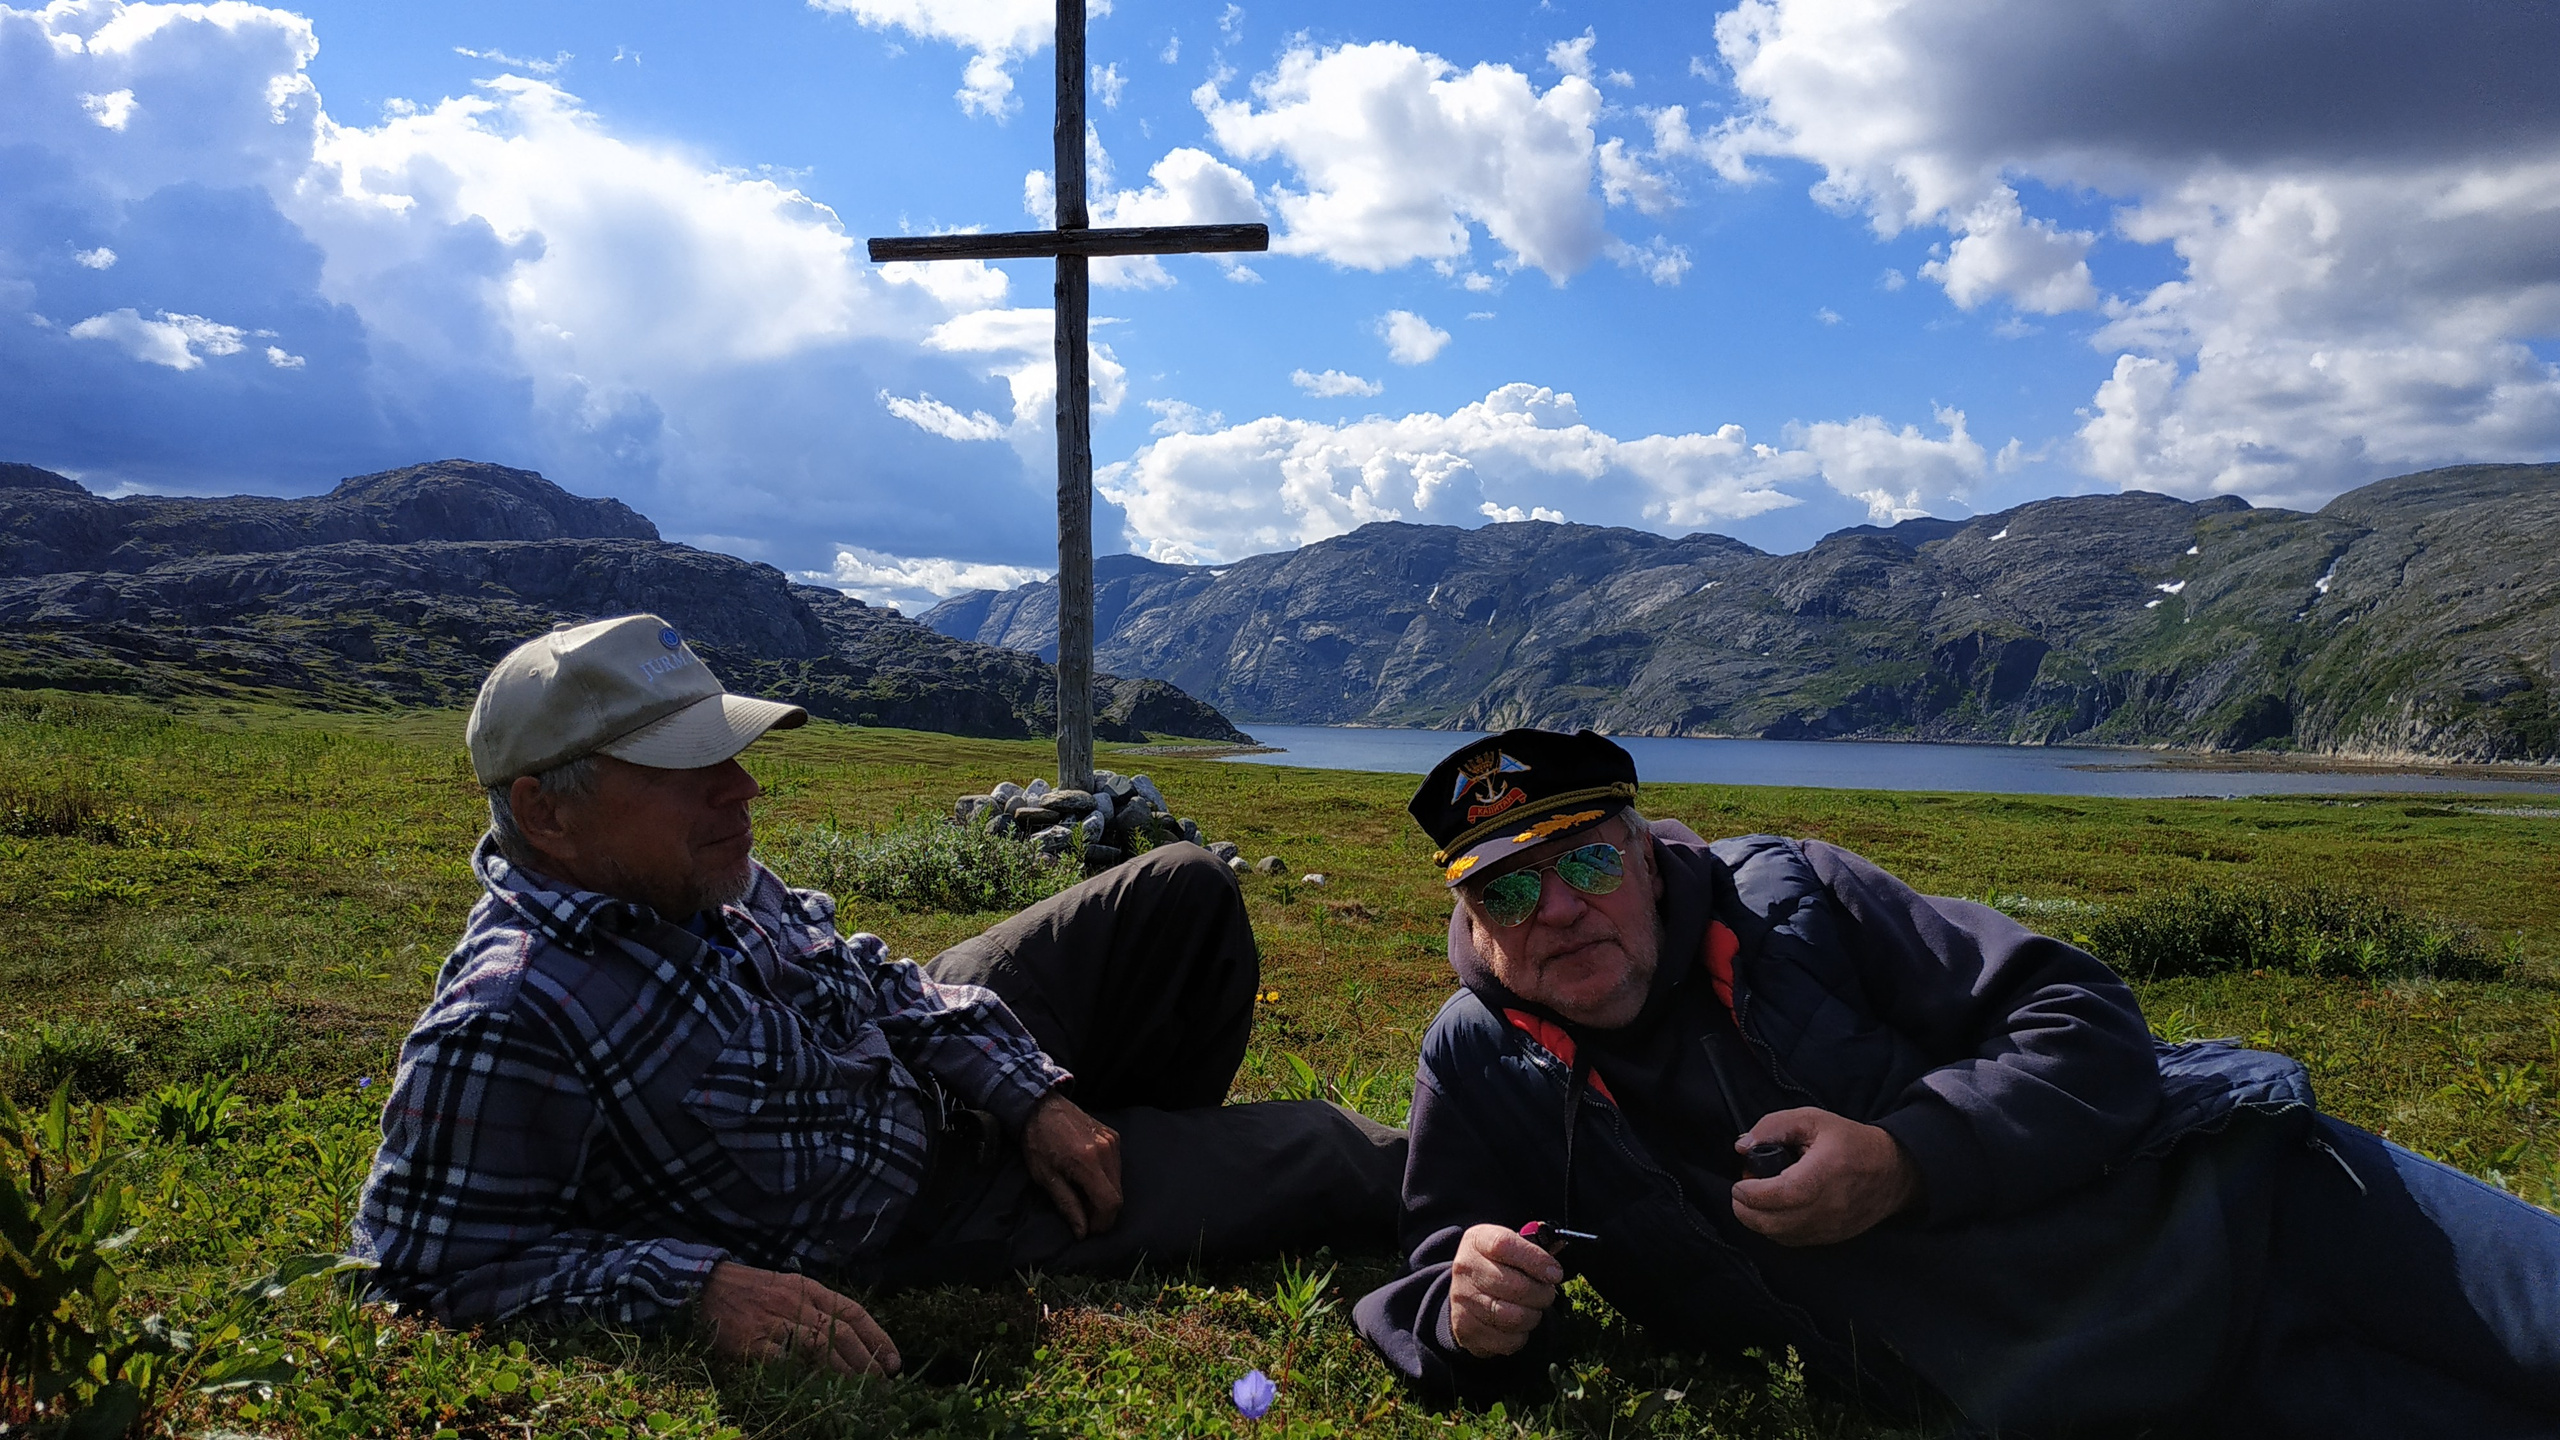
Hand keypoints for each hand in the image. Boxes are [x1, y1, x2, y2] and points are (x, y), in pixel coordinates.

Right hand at [698, 1261, 899, 1375]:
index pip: (852, 1311)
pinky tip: (817, 1390)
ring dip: (843, 1370)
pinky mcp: (750, 1343)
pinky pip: (783, 1362)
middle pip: (841, 1331)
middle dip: (866, 1359)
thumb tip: (850, 1339)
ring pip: (818, 1345)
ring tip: (859, 1389)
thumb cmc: (749, 1290)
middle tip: (882, 1382)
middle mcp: (795, 1303)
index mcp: (808, 1288)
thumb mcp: (788, 1287)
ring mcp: (773, 1323)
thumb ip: (815, 1308)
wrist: (703, 1287)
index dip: (878, 1337)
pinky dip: (802, 1376)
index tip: (894, 1360)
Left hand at [1021, 1092, 1122, 1238]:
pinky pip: (1117, 1167)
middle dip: (1102, 1212)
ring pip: (1119, 1183)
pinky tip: (1087, 1177)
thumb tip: (1082, 1232)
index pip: (1110, 1203)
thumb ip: (1067, 1205)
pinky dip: (1106, 1179)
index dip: (1102, 1223)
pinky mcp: (1114, 1136)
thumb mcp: (1045, 1178)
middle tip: (1082, 1213)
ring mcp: (1113, 1141)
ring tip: (1082, 1193)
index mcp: (1088, 1162)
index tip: (1087, 1229)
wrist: (1041, 1106)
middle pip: (1118, 1196)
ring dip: (1104, 1196)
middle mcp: (1106, 1150)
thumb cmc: (1038, 1142)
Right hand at [1447, 1223, 1563, 1357]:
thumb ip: (1534, 1247)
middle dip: (1542, 1293)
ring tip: (1533, 1309)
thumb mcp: (1510, 1245)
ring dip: (1533, 1316)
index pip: (1505, 1245)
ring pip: (1513, 1317)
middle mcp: (1465, 1268)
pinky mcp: (1466, 1329)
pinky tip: (1518, 1325)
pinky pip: (1507, 1340)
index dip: (1535, 1260)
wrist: (1465, 1290)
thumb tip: (1556, 1259)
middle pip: (1515, 1286)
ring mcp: (1462, 1300)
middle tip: (1548, 1293)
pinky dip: (1520, 1336)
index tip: (1555, 1273)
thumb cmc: (1498, 1264)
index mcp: (1477, 1240)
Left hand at [1730, 1106, 1920, 1246]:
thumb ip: (1774, 1126)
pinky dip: (1775, 1229)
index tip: (1740, 1182)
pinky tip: (1776, 1210)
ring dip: (1759, 1220)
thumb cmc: (1851, 1142)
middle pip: (1772, 1223)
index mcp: (1823, 1174)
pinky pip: (1792, 1241)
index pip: (1779, 1194)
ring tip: (1761, 1196)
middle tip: (1744, 1189)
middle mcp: (1827, 1207)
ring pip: (1779, 1236)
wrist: (1893, 1171)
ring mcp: (1829, 1228)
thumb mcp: (1812, 1119)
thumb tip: (1742, 1146)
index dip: (1751, 1193)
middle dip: (1745, 1209)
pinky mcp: (1831, 1238)